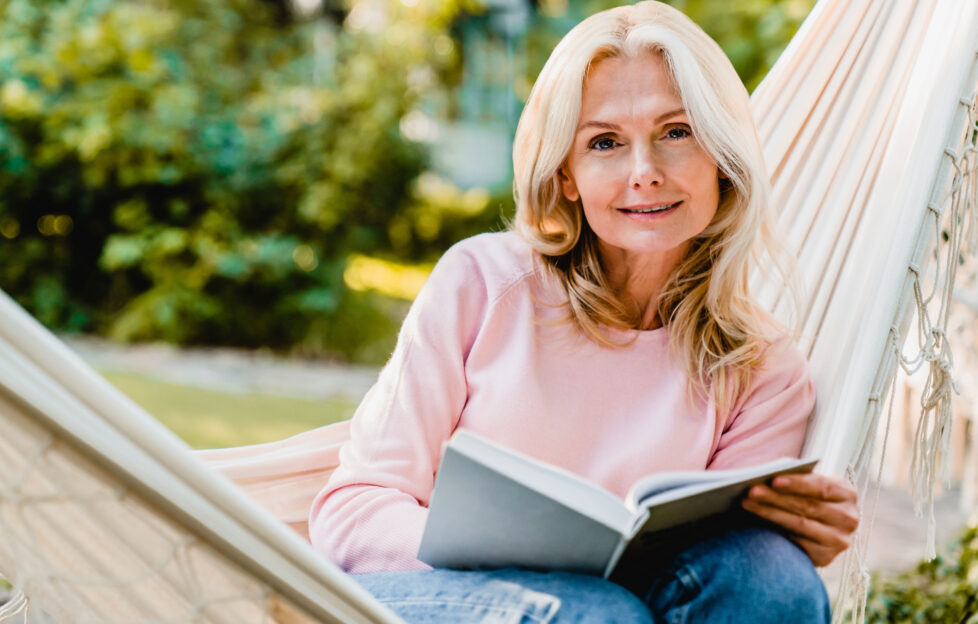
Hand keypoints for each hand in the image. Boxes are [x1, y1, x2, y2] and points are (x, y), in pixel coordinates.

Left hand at [740, 472, 858, 566]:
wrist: (820, 525)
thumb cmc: (808, 496)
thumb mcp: (809, 484)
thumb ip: (795, 478)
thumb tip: (765, 473)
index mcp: (847, 493)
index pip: (822, 486)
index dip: (797, 483)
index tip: (773, 480)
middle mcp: (849, 518)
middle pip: (807, 506)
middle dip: (776, 497)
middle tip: (750, 491)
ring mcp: (839, 540)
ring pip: (799, 524)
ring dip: (769, 513)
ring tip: (746, 503)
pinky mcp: (826, 557)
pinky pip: (797, 543)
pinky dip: (776, 531)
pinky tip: (757, 523)